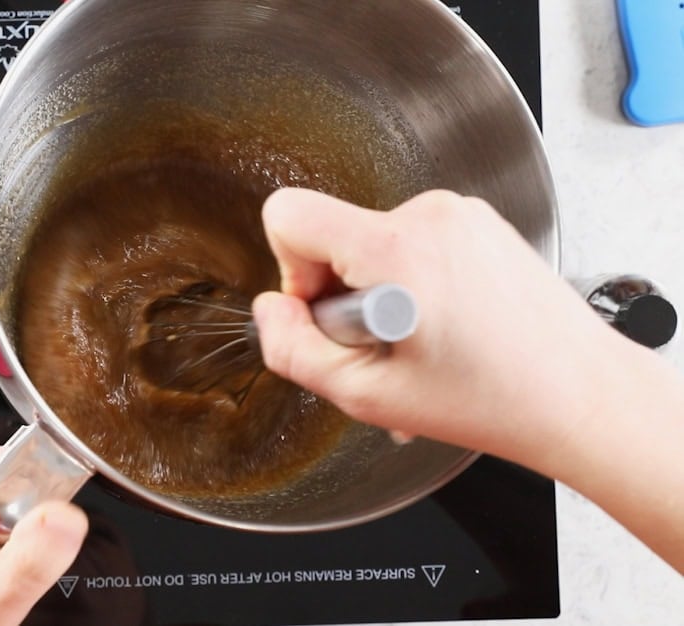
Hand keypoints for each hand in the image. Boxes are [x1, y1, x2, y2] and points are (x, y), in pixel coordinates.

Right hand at [253, 188, 683, 573]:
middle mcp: (430, 215)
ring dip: (378, 292)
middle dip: (341, 290)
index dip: (290, 270)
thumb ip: (293, 350)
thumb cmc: (491, 399)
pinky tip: (443, 326)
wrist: (578, 394)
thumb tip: (270, 311)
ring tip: (421, 341)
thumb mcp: (366, 394)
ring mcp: (460, 214)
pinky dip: (411, 282)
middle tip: (386, 343)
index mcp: (396, 250)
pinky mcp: (478, 222)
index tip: (325, 311)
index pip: (289, 213)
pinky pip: (411, 242)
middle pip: (331, 232)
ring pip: (371, 241)